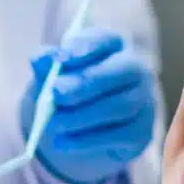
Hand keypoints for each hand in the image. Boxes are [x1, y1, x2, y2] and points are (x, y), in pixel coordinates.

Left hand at [20, 28, 155, 183]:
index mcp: (115, 48)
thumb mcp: (54, 77)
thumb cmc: (71, 93)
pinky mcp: (141, 132)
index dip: (87, 46)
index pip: (108, 39)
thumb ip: (47, 65)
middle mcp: (137, 71)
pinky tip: (62, 143)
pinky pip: (118, 136)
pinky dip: (86, 141)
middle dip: (86, 82)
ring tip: (54, 123)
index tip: (62, 58)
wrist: (85, 131)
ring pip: (120, 106)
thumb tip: (39, 59)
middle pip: (122, 71)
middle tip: (56, 93)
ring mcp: (144, 102)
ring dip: (83, 116)